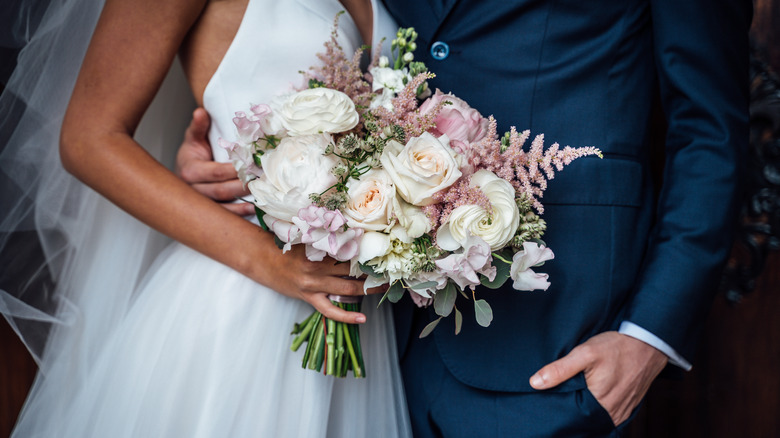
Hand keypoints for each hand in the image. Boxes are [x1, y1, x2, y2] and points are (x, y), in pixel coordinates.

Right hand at [175, 108, 253, 215]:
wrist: (184, 169)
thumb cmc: (192, 154)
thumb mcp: (193, 137)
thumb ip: (199, 126)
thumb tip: (201, 112)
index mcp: (190, 171)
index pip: (216, 172)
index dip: (235, 170)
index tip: (252, 165)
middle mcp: (193, 190)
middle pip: (221, 190)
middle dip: (242, 185)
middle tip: (261, 180)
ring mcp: (201, 202)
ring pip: (223, 206)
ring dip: (243, 201)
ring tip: (260, 195)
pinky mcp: (208, 211)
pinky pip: (224, 214)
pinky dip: (238, 212)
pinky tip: (252, 208)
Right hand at [258, 241, 386, 323]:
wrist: (263, 259)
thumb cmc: (287, 246)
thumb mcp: (308, 237)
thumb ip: (328, 239)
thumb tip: (352, 234)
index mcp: (320, 249)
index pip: (351, 250)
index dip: (369, 252)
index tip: (384, 251)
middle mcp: (319, 267)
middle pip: (354, 270)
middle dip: (373, 271)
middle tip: (391, 270)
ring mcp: (315, 284)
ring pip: (348, 288)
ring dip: (368, 288)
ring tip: (385, 288)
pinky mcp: (310, 297)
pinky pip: (331, 310)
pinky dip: (347, 316)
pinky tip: (363, 318)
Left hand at [529, 331, 667, 425]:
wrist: (650, 343)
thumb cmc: (617, 347)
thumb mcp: (585, 353)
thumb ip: (560, 369)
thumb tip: (535, 383)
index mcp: (599, 402)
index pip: (571, 415)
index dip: (559, 409)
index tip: (550, 401)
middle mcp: (612, 412)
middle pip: (584, 418)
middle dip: (572, 410)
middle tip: (561, 397)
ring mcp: (622, 412)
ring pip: (596, 417)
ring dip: (585, 410)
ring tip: (575, 397)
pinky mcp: (628, 407)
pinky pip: (608, 415)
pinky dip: (598, 409)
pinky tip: (590, 398)